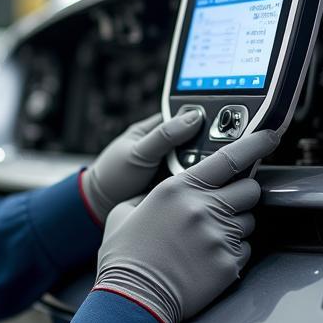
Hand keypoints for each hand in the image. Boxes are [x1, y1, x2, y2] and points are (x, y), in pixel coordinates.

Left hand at [81, 111, 203, 223]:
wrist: (102, 206)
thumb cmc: (113, 174)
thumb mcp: (138, 152)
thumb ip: (164, 136)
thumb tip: (193, 117)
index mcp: (156, 128)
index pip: (188, 116)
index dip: (204, 120)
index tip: (220, 126)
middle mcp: (168, 145)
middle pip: (197, 140)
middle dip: (206, 148)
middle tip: (213, 154)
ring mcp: (173, 165)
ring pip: (199, 161)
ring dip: (203, 166)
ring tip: (205, 171)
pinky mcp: (177, 183)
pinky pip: (194, 179)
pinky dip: (198, 182)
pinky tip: (203, 185)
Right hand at [94, 129, 279, 322]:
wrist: (132, 298)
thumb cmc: (125, 257)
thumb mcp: (125, 212)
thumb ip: (149, 195)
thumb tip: (161, 192)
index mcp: (178, 190)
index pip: (229, 158)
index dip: (256, 144)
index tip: (270, 137)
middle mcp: (203, 209)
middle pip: (250, 190)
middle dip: (241, 195)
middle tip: (224, 207)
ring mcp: (219, 237)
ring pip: (250, 221)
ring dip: (236, 226)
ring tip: (206, 241)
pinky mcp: (229, 264)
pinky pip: (246, 250)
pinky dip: (232, 253)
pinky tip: (206, 261)